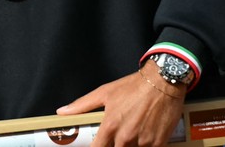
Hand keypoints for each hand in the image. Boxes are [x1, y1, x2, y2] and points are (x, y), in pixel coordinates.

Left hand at [57, 64, 185, 146]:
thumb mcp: (104, 92)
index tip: (96, 145)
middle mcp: (126, 137)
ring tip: (131, 134)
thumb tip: (62, 112)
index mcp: (110, 126)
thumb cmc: (133, 87)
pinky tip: (143, 138)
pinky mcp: (159, 143)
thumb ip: (82, 105)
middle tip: (115, 138)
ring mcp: (143, 142)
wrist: (162, 83)